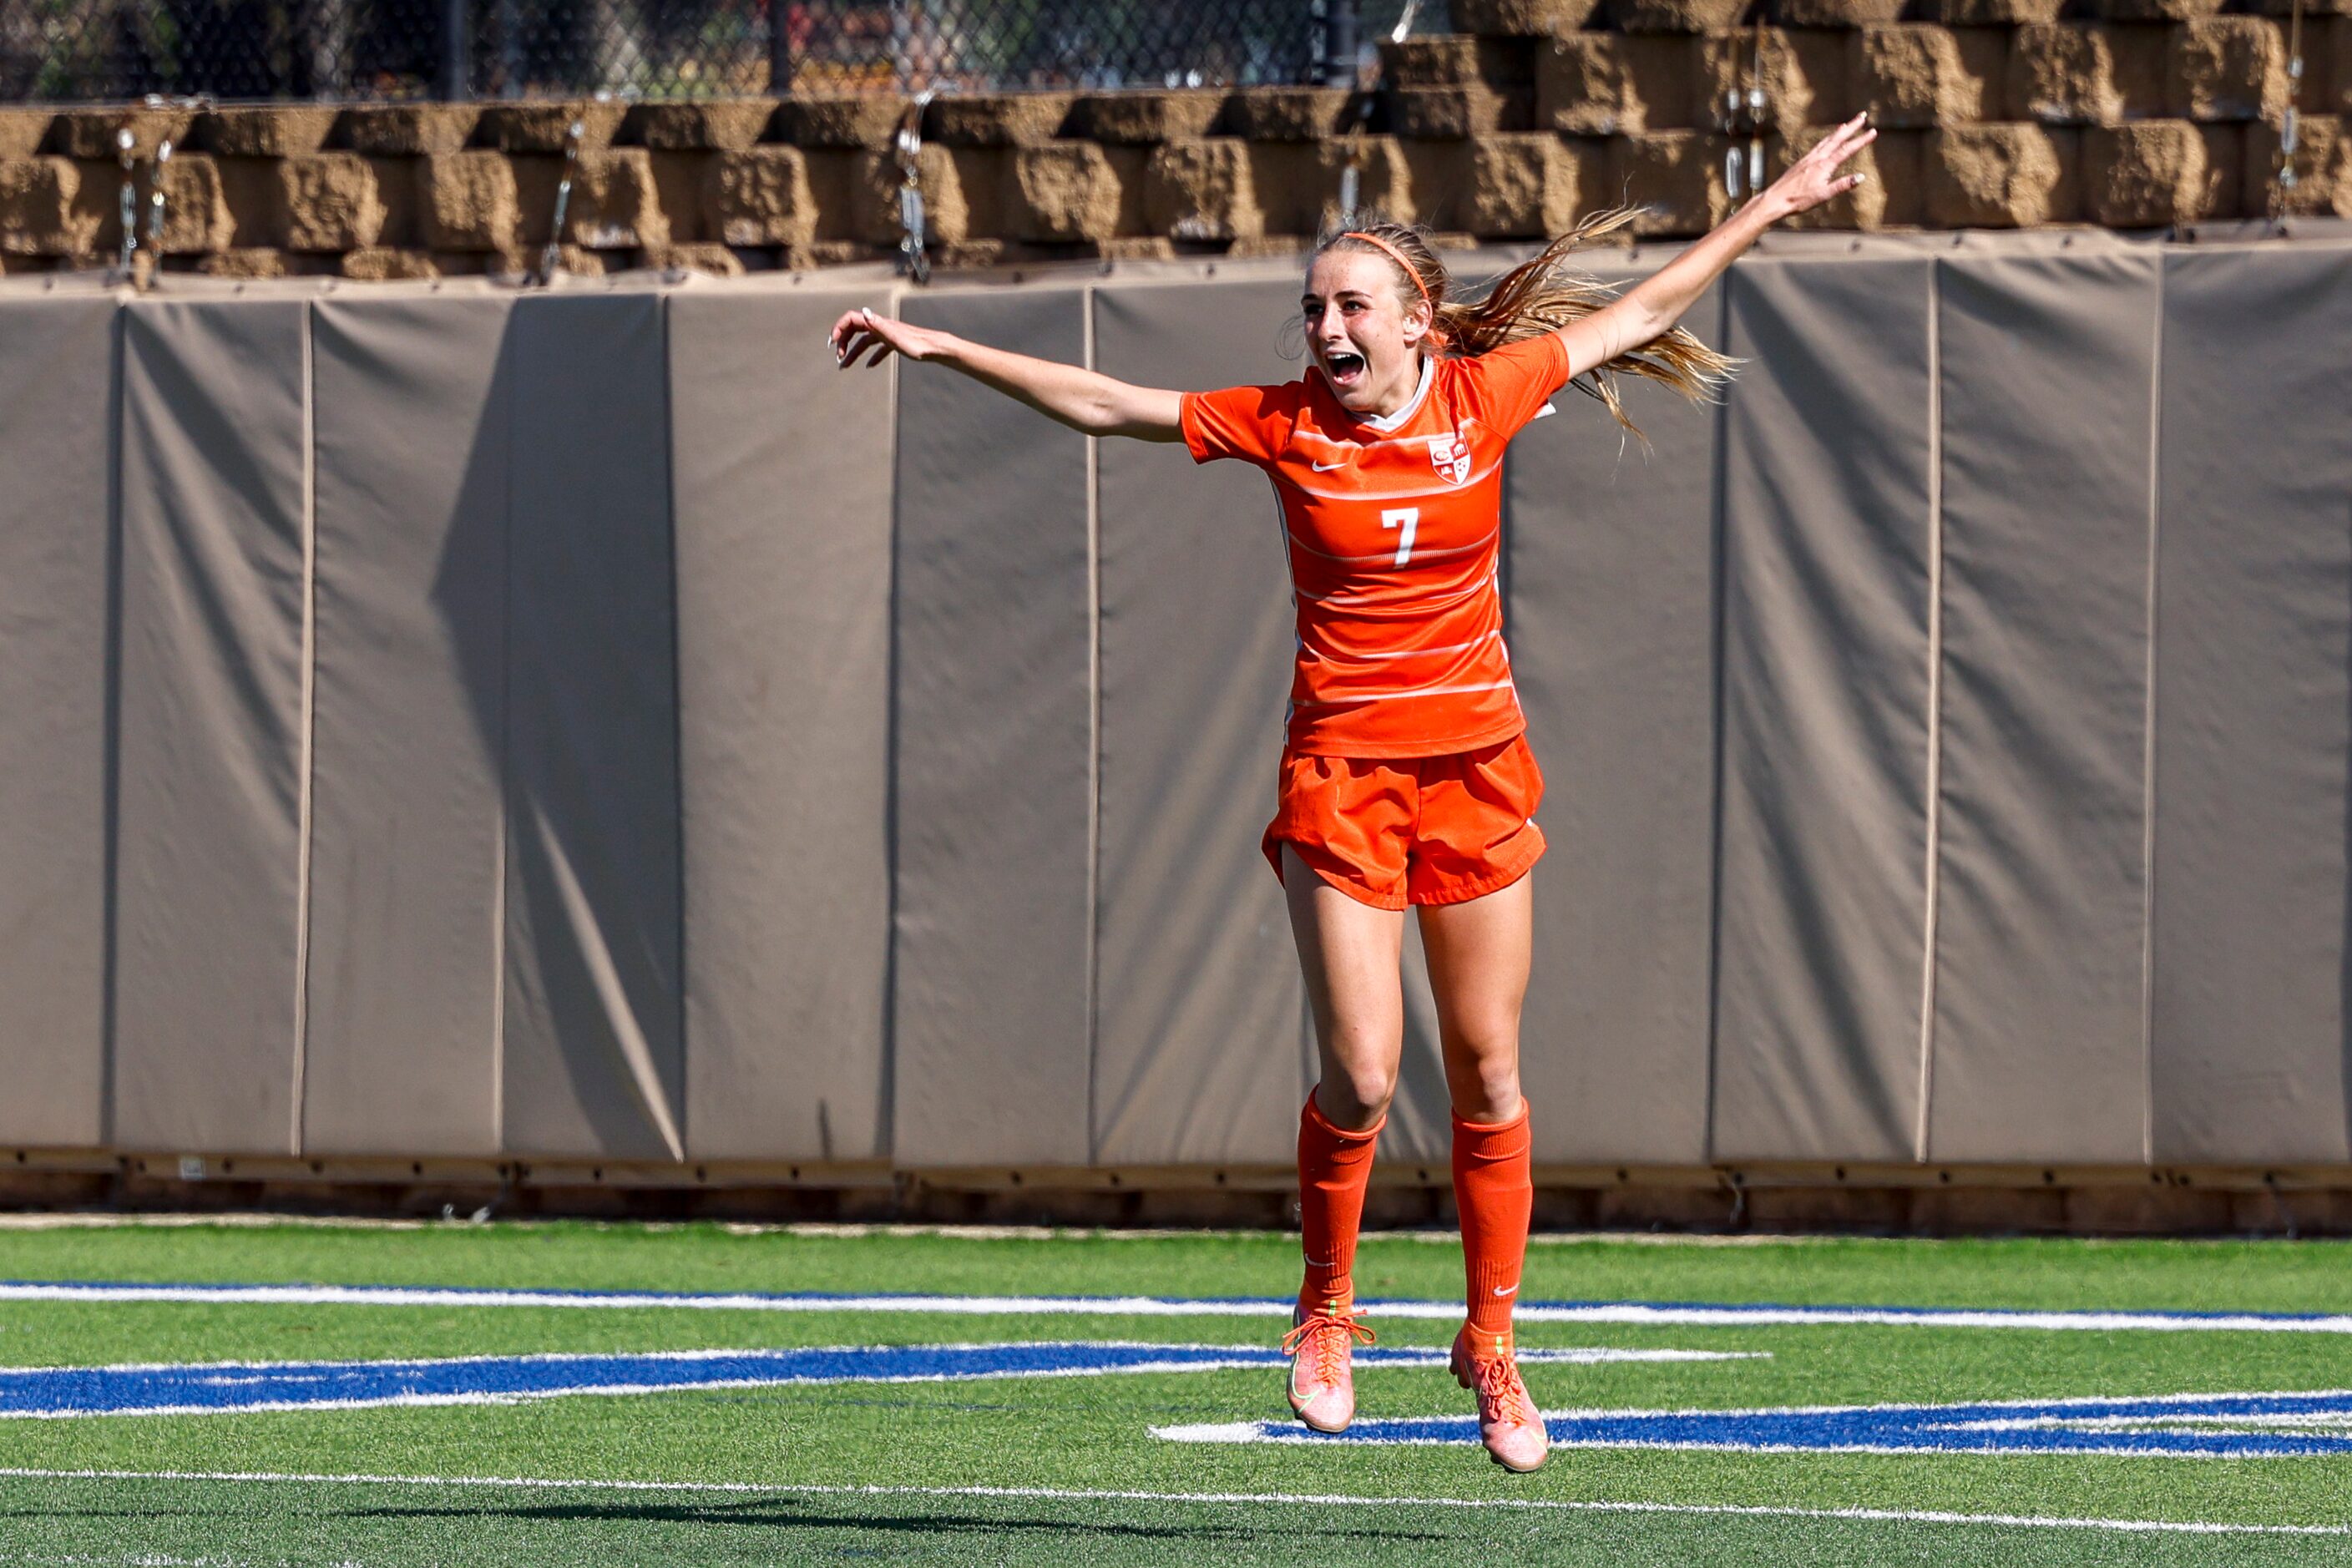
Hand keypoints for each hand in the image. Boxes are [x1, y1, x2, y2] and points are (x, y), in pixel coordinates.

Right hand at [829, 307, 947, 367]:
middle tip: (838, 357)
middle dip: (843, 342)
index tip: (832, 343)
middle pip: (855, 330)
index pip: (851, 319)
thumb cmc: (917, 345)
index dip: (839, 328)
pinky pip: (878, 348)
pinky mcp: (895, 343)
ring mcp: (888, 335)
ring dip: (853, 352)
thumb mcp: (895, 337)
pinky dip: (871, 357)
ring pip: (864, 341)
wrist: (936, 348)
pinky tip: (869, 366)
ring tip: (844, 366)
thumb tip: (864, 312)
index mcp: (878, 323)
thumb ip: (879, 325)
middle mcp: (881, 326)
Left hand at [1760, 114, 1875, 220]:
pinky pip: (1818, 146)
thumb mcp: (1823, 195)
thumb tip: (1861, 177)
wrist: (1775, 200)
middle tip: (1863, 115)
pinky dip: (1826, 140)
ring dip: (1839, 131)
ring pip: (1827, 141)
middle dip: (1852, 126)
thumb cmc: (1798, 200)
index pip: (1847, 150)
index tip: (1873, 131)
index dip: (1861, 141)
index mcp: (1824, 166)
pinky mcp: (1802, 163)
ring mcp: (1808, 159)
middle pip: (1837, 138)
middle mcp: (1817, 158)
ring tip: (1847, 124)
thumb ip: (1842, 185)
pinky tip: (1826, 141)